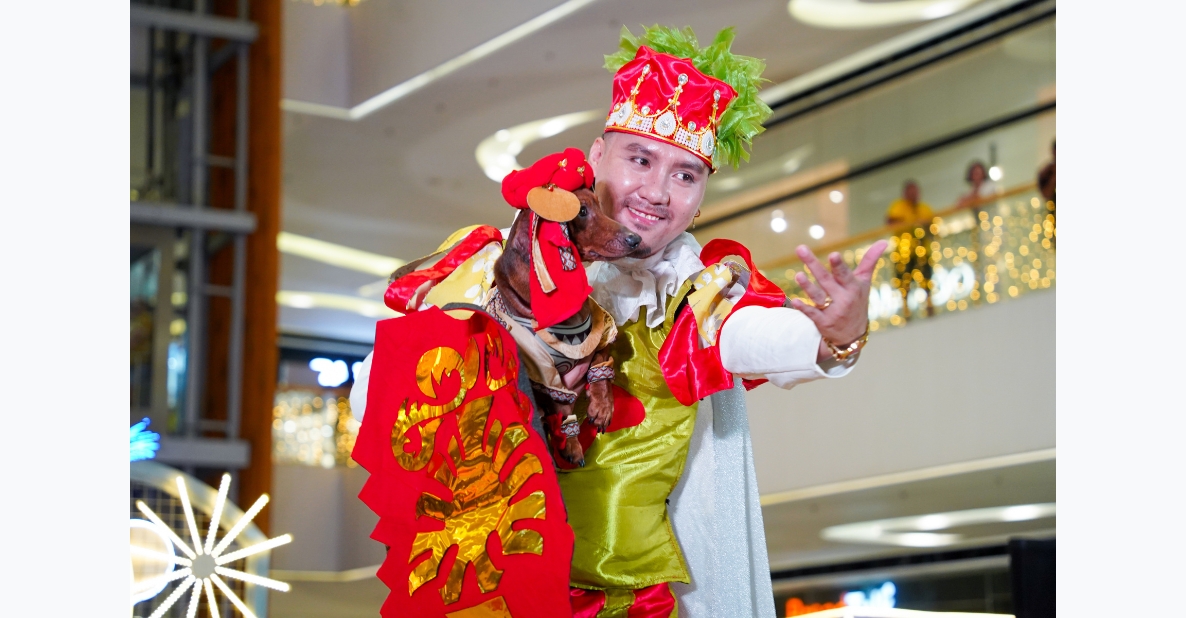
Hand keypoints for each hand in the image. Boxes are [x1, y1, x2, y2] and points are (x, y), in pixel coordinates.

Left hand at [788, 240, 887, 355]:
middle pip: (825, 279)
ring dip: (807, 286)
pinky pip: (812, 314)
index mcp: (852, 287)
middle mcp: (843, 298)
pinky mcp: (823, 322)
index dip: (839, 265)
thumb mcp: (864, 282)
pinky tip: (795, 301)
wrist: (853, 335)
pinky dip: (804, 308)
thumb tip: (883, 241)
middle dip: (813, 264)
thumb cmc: (857, 301)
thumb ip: (870, 261)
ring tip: (798, 275)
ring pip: (818, 296)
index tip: (833, 255)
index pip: (844, 274)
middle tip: (800, 248)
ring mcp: (832, 311)